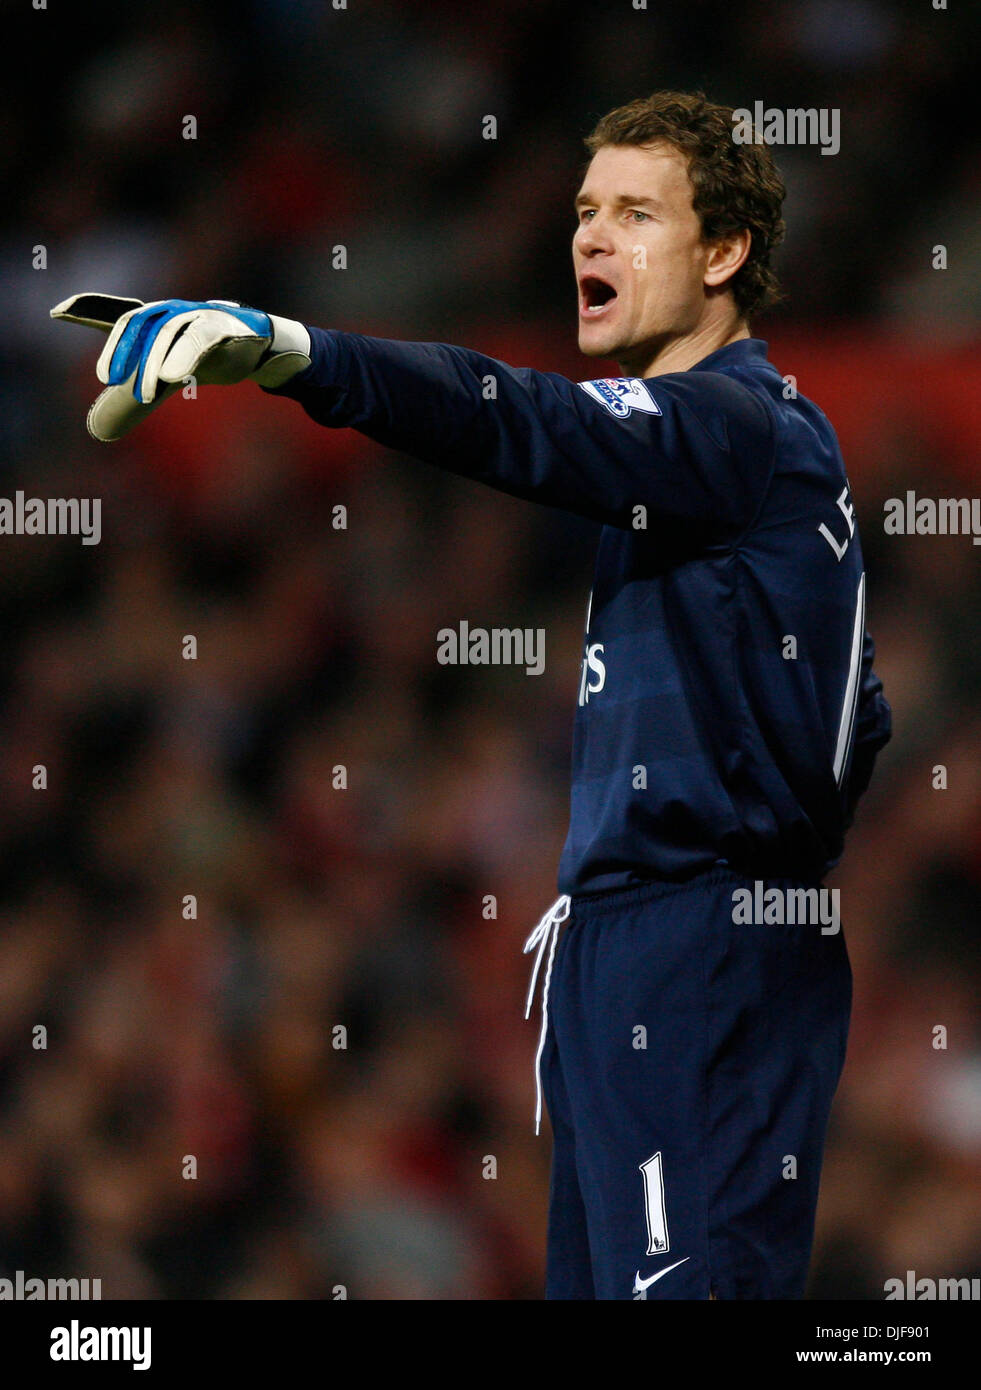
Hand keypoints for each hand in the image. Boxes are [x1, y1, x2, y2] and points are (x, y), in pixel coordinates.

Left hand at [50, 294, 310, 440]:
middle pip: (140, 322)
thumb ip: (138, 396)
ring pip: (168, 330)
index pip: (119, 311)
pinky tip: (171, 376)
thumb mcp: (168, 373)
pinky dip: (182, 354)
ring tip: (147, 391)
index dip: (88, 307)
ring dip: (153, 361)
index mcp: (156, 321)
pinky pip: (199, 336)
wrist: (262, 347)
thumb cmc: (211, 356)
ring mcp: (199, 314)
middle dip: (122, 348)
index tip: (58, 311)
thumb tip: (100, 430)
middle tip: (109, 379)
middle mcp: (173, 312)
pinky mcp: (224, 325)